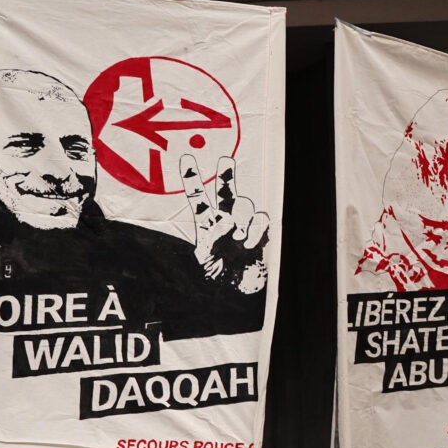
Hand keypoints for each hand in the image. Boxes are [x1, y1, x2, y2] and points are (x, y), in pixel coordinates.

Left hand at [181, 155, 268, 293]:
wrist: (237, 290)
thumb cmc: (217, 276)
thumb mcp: (204, 258)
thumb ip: (211, 237)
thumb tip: (227, 220)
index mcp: (205, 224)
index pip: (198, 197)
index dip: (193, 178)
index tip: (187, 159)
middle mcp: (225, 220)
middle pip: (225, 191)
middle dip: (226, 173)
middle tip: (226, 158)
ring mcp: (243, 225)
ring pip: (245, 204)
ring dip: (242, 218)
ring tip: (239, 239)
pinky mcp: (260, 233)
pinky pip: (261, 219)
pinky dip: (255, 230)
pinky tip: (249, 244)